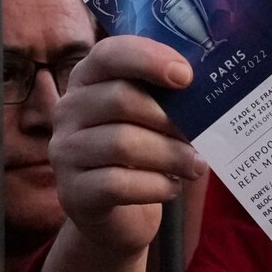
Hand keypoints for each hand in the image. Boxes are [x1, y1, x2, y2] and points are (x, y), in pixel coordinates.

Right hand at [50, 35, 206, 258]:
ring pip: (122, 143)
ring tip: (196, 165)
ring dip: (170, 154)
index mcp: (88, 79)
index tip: (186, 76)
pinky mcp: (73, 192)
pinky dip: (155, 185)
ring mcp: (64, 152)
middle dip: (169, 118)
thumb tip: (207, 94)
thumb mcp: (150, 118)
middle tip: (201, 135)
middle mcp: (68, 110)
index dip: (148, 58)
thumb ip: (167, 98)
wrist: (117, 217)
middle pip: (120, 99)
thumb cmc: (142, 155)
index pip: (109, 54)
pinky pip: (118, 183)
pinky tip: (172, 187)